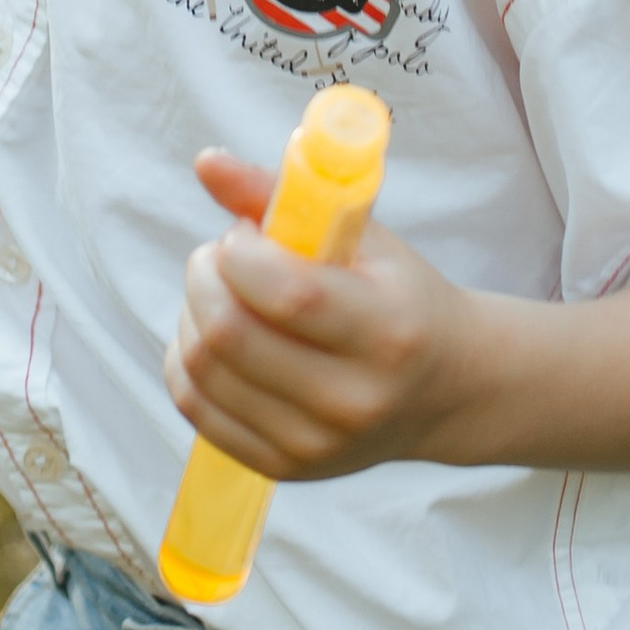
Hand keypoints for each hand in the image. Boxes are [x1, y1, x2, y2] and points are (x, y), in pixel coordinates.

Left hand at [163, 147, 478, 482]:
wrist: (444, 390)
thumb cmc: (399, 297)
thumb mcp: (363, 236)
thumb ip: (280, 194)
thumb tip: (205, 161)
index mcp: (387, 332)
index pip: (288, 295)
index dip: (242, 251)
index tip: (246, 232)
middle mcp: (352, 400)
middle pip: (230, 335)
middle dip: (205, 274)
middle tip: (224, 256)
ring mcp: (314, 445)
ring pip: (201, 368)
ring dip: (193, 310)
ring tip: (223, 291)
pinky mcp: (282, 468)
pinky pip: (195, 405)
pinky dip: (185, 358)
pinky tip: (213, 333)